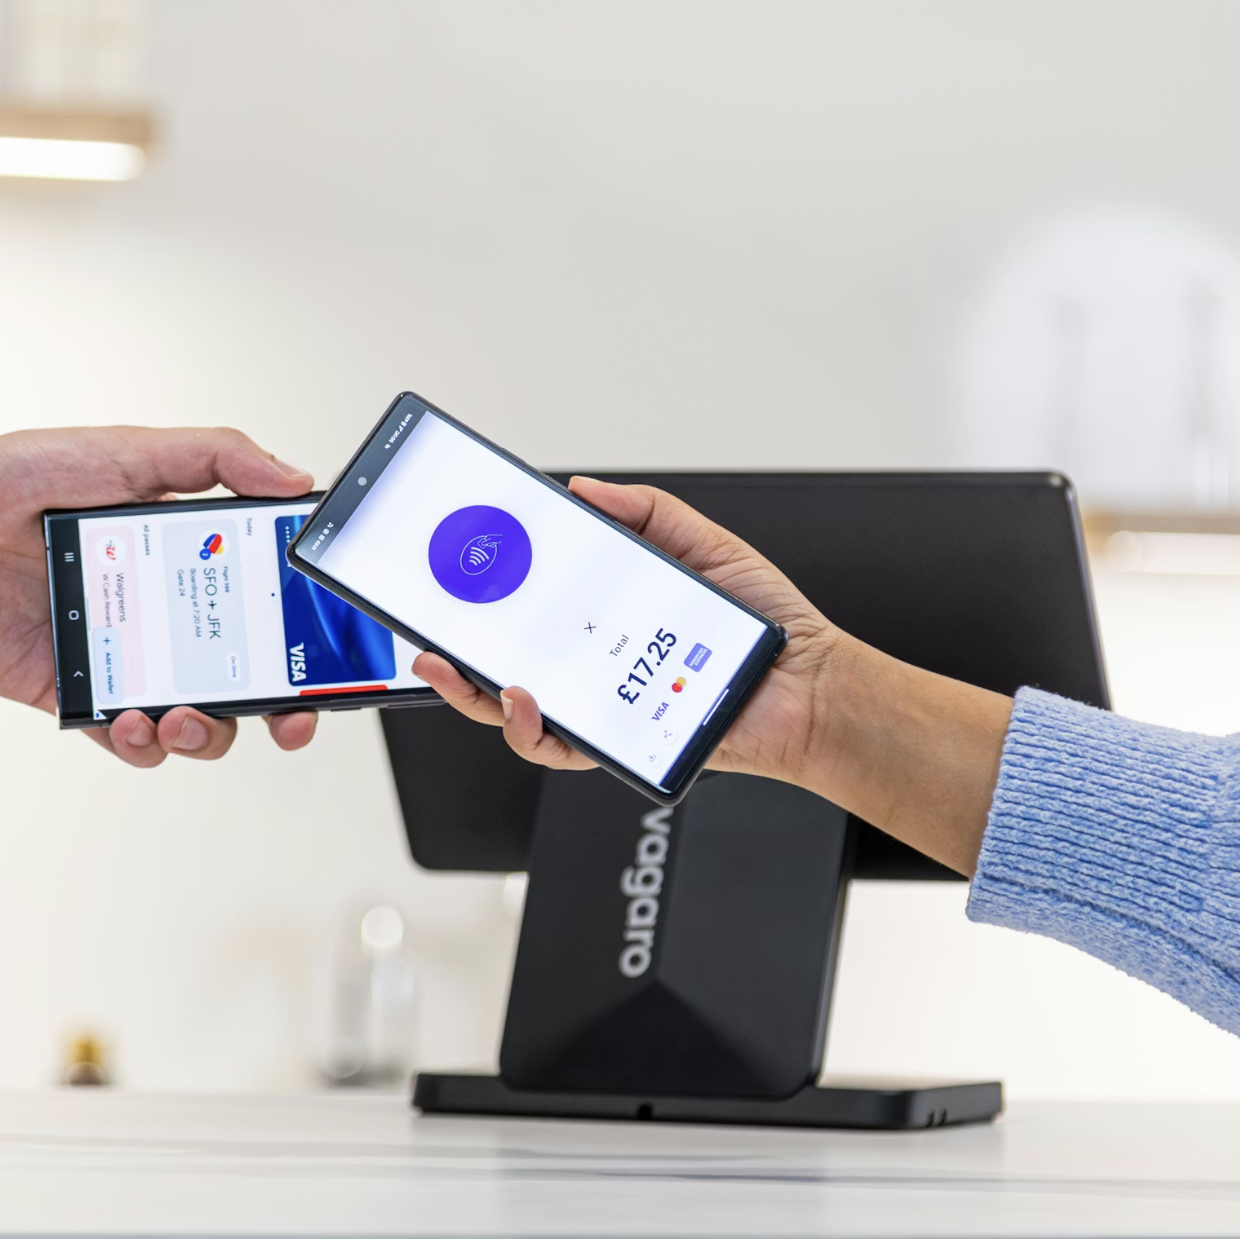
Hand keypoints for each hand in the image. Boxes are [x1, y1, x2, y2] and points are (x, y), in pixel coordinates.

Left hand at [0, 408, 322, 767]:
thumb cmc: (15, 475)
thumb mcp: (129, 449)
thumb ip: (217, 457)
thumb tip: (293, 475)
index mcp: (185, 555)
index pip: (266, 601)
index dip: (307, 636)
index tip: (330, 654)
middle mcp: (160, 610)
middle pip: (245, 675)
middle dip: (278, 707)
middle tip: (287, 718)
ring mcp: (120, 655)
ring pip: (193, 719)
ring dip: (205, 731)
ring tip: (183, 714)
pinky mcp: (72, 691)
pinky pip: (124, 739)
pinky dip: (141, 744)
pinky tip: (132, 721)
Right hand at [411, 476, 1014, 872]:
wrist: (813, 683)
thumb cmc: (766, 626)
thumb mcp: (700, 545)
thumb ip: (643, 514)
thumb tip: (581, 490)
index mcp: (604, 623)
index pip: (528, 613)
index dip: (481, 601)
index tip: (447, 574)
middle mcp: (595, 671)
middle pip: (502, 668)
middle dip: (450, 656)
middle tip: (426, 634)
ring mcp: (603, 711)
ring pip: (515, 715)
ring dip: (475, 694)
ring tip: (460, 669)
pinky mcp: (619, 745)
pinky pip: (560, 749)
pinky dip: (532, 728)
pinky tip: (527, 699)